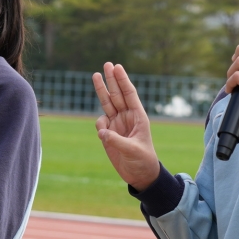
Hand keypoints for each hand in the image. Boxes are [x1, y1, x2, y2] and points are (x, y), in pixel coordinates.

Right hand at [92, 62, 160, 190]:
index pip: (129, 94)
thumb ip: (116, 140)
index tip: (117, 67)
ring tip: (95, 75)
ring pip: (107, 103)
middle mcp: (127, 117)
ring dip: (102, 90)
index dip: (123, 80)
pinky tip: (104, 135)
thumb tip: (101, 131)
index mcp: (138, 117)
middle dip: (112, 79)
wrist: (139, 174)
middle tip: (107, 64)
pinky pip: (100, 123)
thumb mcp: (132, 150)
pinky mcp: (109, 133)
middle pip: (117, 94)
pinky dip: (99, 125)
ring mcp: (117, 124)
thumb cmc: (142, 160)